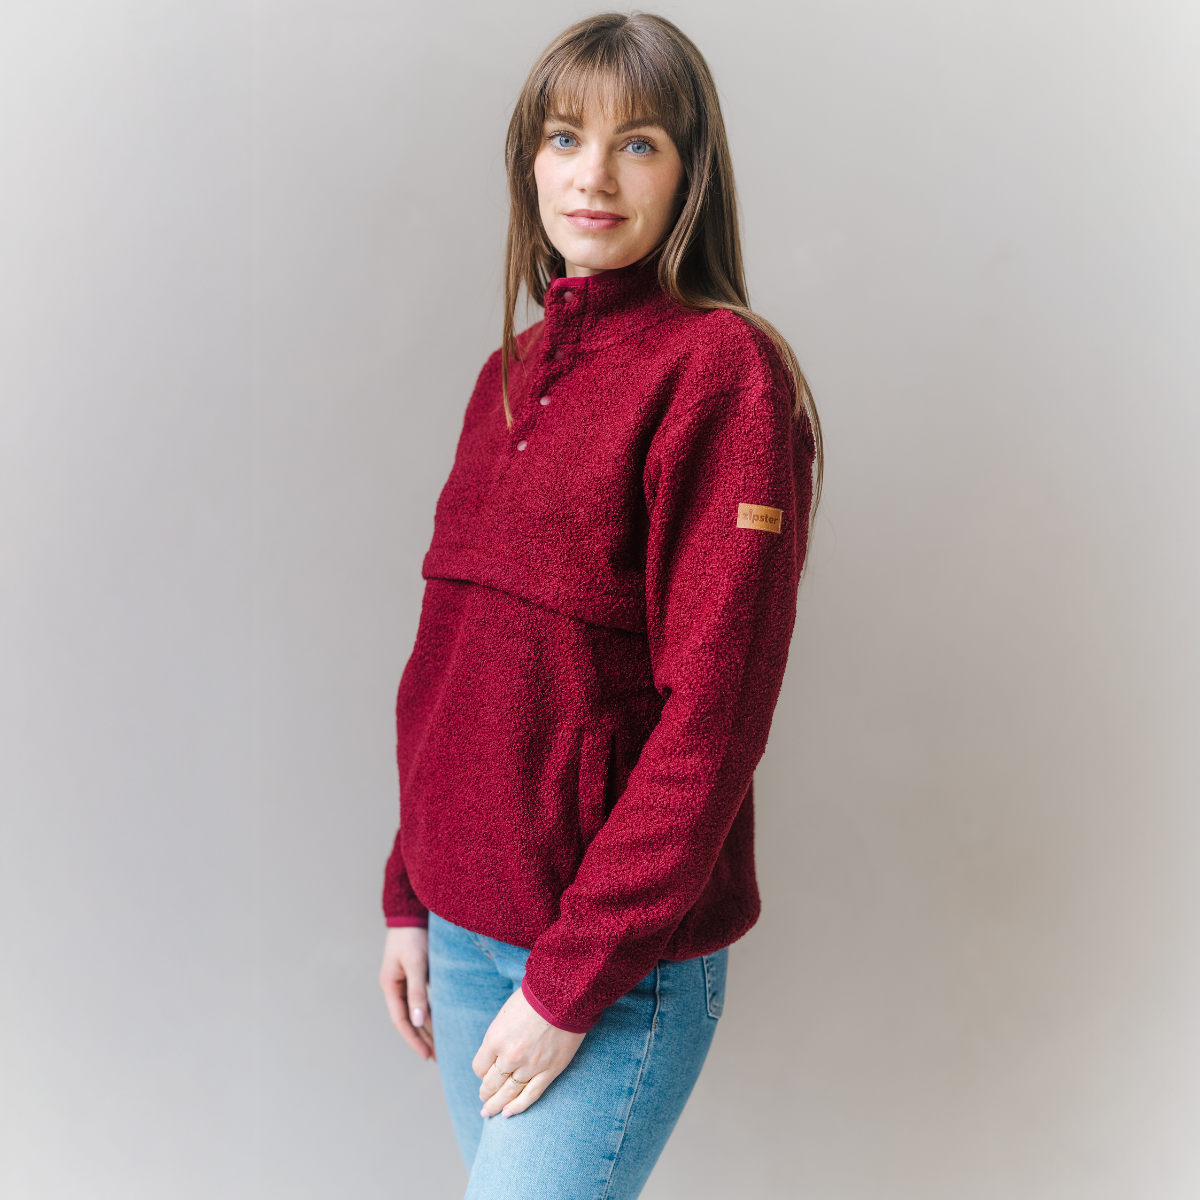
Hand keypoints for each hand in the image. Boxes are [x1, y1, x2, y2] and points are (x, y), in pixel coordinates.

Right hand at [379, 926, 435, 1060]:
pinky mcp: (415, 974)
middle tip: (435, 1057)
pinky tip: (439, 1021)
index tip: (426, 1055)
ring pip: (415, 1010)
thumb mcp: (416, 964)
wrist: (411, 913)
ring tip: (438, 1046)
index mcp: (390, 986)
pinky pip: (422, 999)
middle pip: (407, 1019)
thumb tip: (418, 1021)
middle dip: (421, 1038)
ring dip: (426, 1027)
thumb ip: (417, 992)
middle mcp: (395, 986)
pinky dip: (430, 1012)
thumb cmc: (412, 937)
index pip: (401, 1020)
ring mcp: (404, 981)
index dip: (413, 1039)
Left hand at [473, 986, 584, 1117]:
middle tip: (483, 1098)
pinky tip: (508, 1113)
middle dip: (486, 1092)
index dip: (481, 1072)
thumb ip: (499, 1036)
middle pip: (491, 1083)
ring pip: (509, 1093)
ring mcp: (530, 1066)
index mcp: (495, 1038)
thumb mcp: (506, 1013)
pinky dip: (518, 1106)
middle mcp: (510, 1056)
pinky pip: (531, 1095)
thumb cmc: (534, 998)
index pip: (480, 1067)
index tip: (484, 1073)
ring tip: (489, 1112)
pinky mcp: (550, 1071)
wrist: (566, 994)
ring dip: (497, 1104)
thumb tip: (495, 1054)